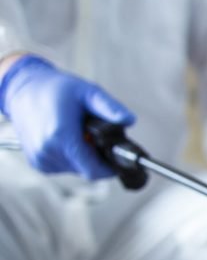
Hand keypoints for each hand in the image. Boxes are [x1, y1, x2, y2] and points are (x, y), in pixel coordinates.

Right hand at [0, 54, 134, 178]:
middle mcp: (48, 151)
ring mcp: (41, 159)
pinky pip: (64, 166)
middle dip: (97, 157)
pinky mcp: (37, 162)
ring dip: (83, 156)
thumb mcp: (88, 92)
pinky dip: (71, 156)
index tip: (118, 157)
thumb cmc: (56, 89)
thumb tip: (129, 120)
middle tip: (96, 136)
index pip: (94, 170)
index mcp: (60, 136)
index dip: (110, 167)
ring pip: (76, 169)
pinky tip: (67, 138)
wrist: (23, 89)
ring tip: (79, 133)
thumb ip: (110, 108)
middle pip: (87, 169)